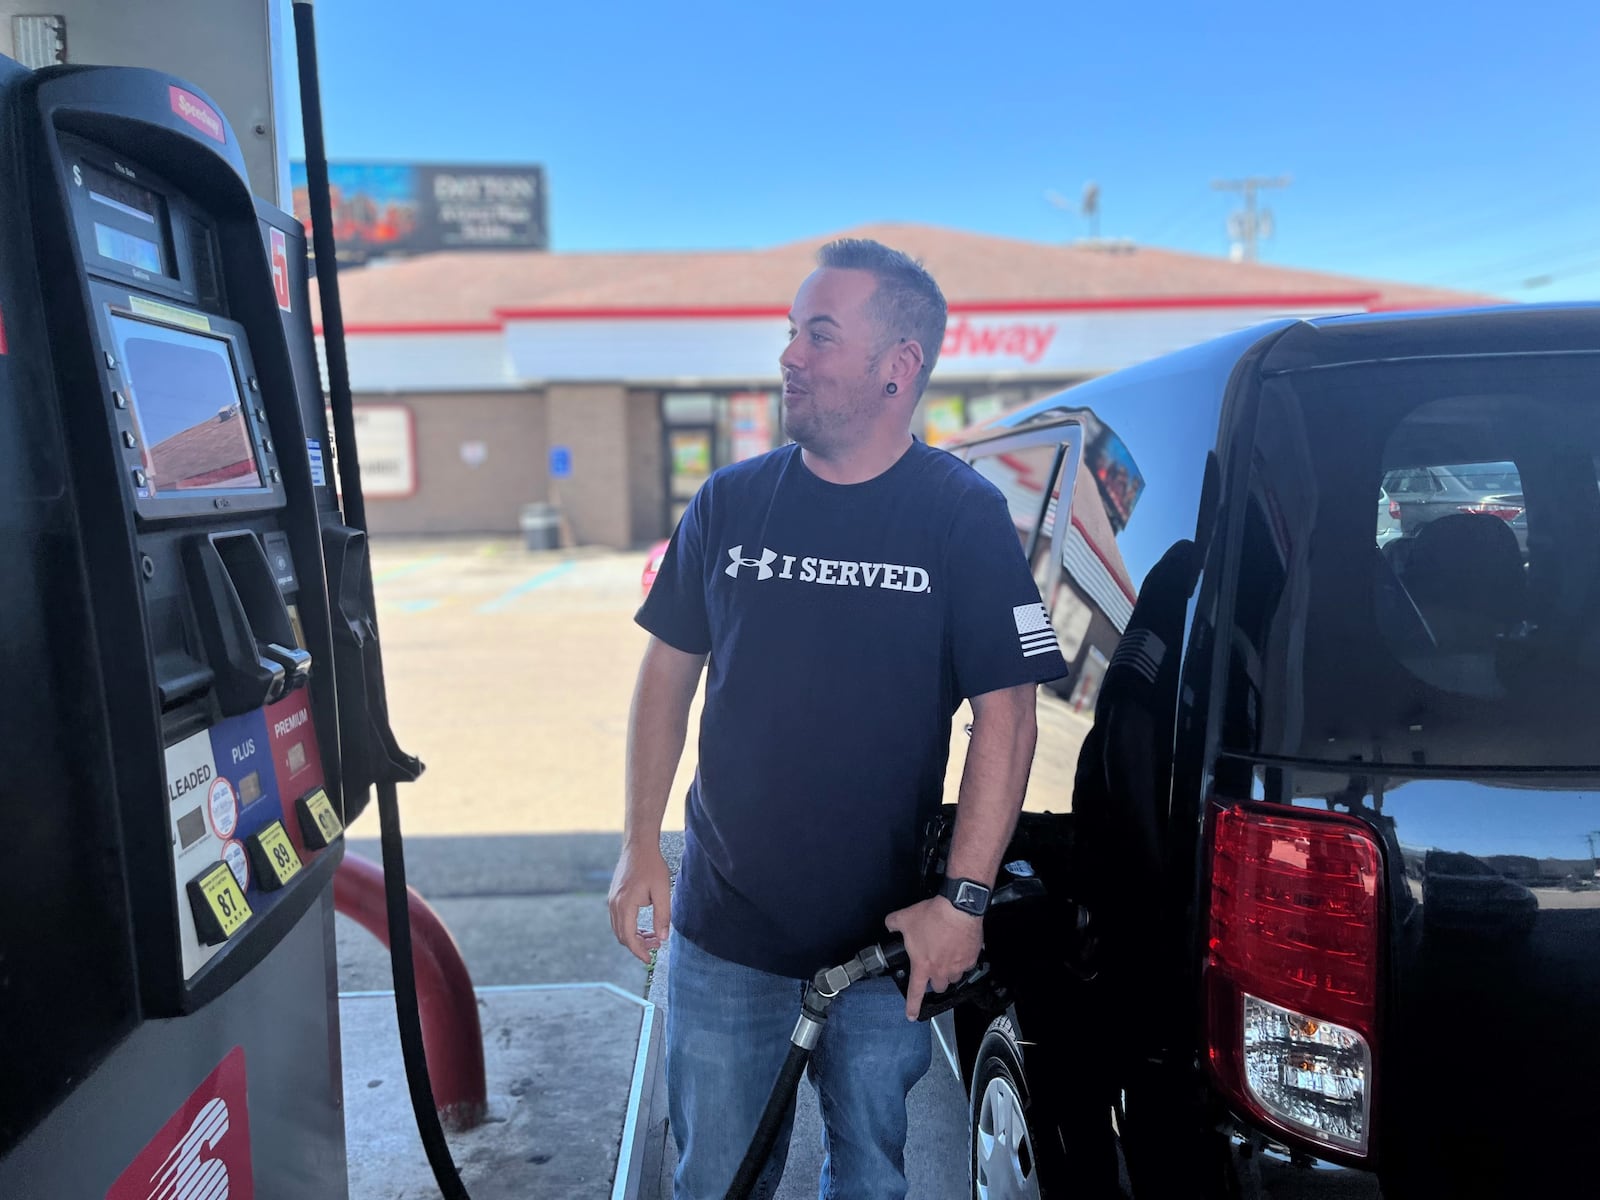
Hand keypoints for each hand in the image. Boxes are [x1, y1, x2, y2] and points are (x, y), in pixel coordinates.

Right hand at [608, 840, 671, 964]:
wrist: (638, 846)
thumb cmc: (652, 866)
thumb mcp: (663, 891)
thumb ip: (663, 916)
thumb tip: (663, 938)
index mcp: (625, 904)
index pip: (629, 937)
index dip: (639, 951)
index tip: (649, 959)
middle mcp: (614, 904)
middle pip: (622, 935)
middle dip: (639, 945)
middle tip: (657, 944)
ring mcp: (612, 900)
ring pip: (619, 928)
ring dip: (634, 936)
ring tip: (653, 936)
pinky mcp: (614, 897)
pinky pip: (619, 919)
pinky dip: (630, 927)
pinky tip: (644, 926)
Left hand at [884, 896, 982, 1020]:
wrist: (959, 908)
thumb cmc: (933, 915)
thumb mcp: (905, 918)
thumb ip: (893, 923)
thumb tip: (890, 924)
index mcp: (923, 965)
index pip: (915, 992)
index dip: (912, 1006)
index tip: (911, 1015)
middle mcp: (941, 970)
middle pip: (939, 987)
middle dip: (935, 980)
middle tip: (933, 967)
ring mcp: (958, 966)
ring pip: (954, 977)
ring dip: (949, 971)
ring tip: (946, 955)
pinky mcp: (971, 958)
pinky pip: (967, 965)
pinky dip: (963, 959)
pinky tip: (958, 947)